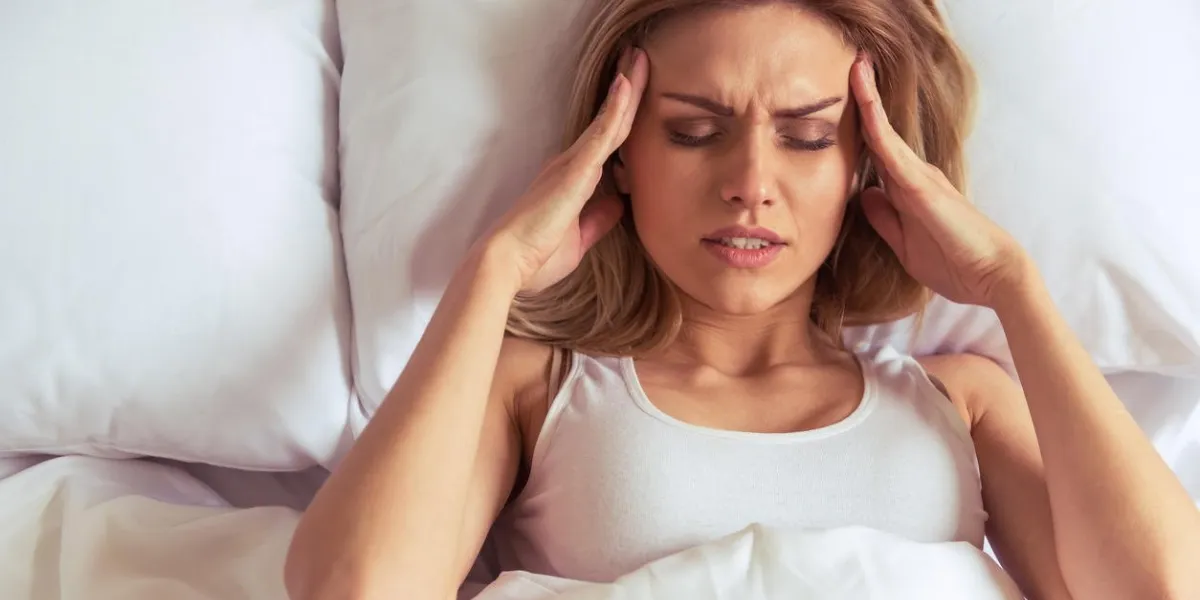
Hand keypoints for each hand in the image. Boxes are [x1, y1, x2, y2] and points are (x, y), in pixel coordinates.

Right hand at [486, 47, 648, 294]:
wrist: (507, 263)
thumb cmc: (536, 257)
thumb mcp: (579, 239)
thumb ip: (599, 220)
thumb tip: (619, 204)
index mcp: (571, 181)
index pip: (606, 143)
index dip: (622, 117)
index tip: (637, 93)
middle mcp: (570, 165)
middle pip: (609, 123)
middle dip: (628, 92)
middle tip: (640, 59)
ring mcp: (572, 165)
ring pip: (609, 120)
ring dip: (627, 89)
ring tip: (639, 58)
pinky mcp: (574, 170)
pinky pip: (601, 133)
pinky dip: (616, 108)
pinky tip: (627, 84)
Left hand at [850, 54, 1032, 308]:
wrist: (991, 276)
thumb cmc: (953, 262)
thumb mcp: (903, 243)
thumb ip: (883, 219)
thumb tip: (864, 194)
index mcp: (907, 190)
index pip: (877, 151)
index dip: (860, 124)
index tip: (843, 100)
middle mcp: (914, 175)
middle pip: (880, 133)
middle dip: (864, 98)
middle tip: (852, 64)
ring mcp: (920, 177)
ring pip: (885, 133)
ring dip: (869, 100)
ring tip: (857, 66)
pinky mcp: (923, 187)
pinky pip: (893, 152)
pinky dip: (878, 127)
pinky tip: (865, 104)